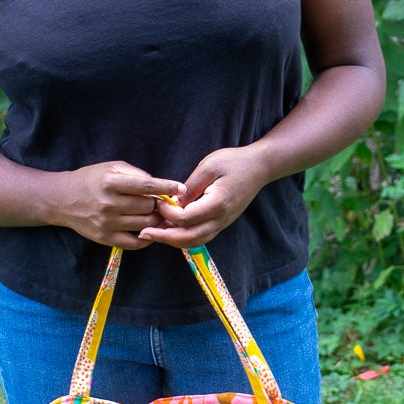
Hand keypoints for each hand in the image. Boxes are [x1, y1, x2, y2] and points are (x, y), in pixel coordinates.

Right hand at [50, 161, 184, 249]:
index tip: (181, 188)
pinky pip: (135, 242)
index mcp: (111, 182)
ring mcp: (107, 223)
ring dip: (156, 219)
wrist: (62, 200)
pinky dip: (147, 237)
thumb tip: (159, 185)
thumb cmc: (91, 180)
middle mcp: (109, 204)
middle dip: (159, 204)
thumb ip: (135, 174)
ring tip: (158, 214)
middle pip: (148, 207)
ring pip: (145, 224)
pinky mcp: (105, 238)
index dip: (167, 187)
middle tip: (163, 202)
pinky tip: (150, 229)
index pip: (146, 186)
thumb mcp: (110, 167)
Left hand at [138, 146, 270, 248]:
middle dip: (164, 237)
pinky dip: (183, 237)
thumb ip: (189, 187)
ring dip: (172, 240)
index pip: (186, 218)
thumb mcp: (208, 167)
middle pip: (189, 238)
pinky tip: (170, 230)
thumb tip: (172, 203)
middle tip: (143, 233)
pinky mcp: (221, 223)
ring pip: (195, 241)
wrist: (260, 167)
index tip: (158, 200)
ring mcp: (222, 223)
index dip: (168, 212)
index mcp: (217, 204)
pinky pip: (201, 236)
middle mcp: (221, 219)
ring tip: (154, 234)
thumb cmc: (234, 162)